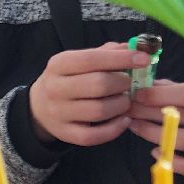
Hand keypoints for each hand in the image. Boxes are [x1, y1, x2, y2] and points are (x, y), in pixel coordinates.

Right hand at [28, 43, 147, 145]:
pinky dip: (115, 129)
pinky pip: (95, 135)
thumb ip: (106, 53)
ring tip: (125, 101)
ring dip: (121, 105)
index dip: (121, 59)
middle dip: (122, 83)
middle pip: (98, 85)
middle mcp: (55, 88)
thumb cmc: (68, 79)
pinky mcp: (65, 133)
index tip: (144, 59)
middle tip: (129, 84)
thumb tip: (137, 49)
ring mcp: (58, 113)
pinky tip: (123, 120)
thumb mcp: (79, 61)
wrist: (39, 107)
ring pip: (99, 111)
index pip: (92, 59)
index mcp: (58, 64)